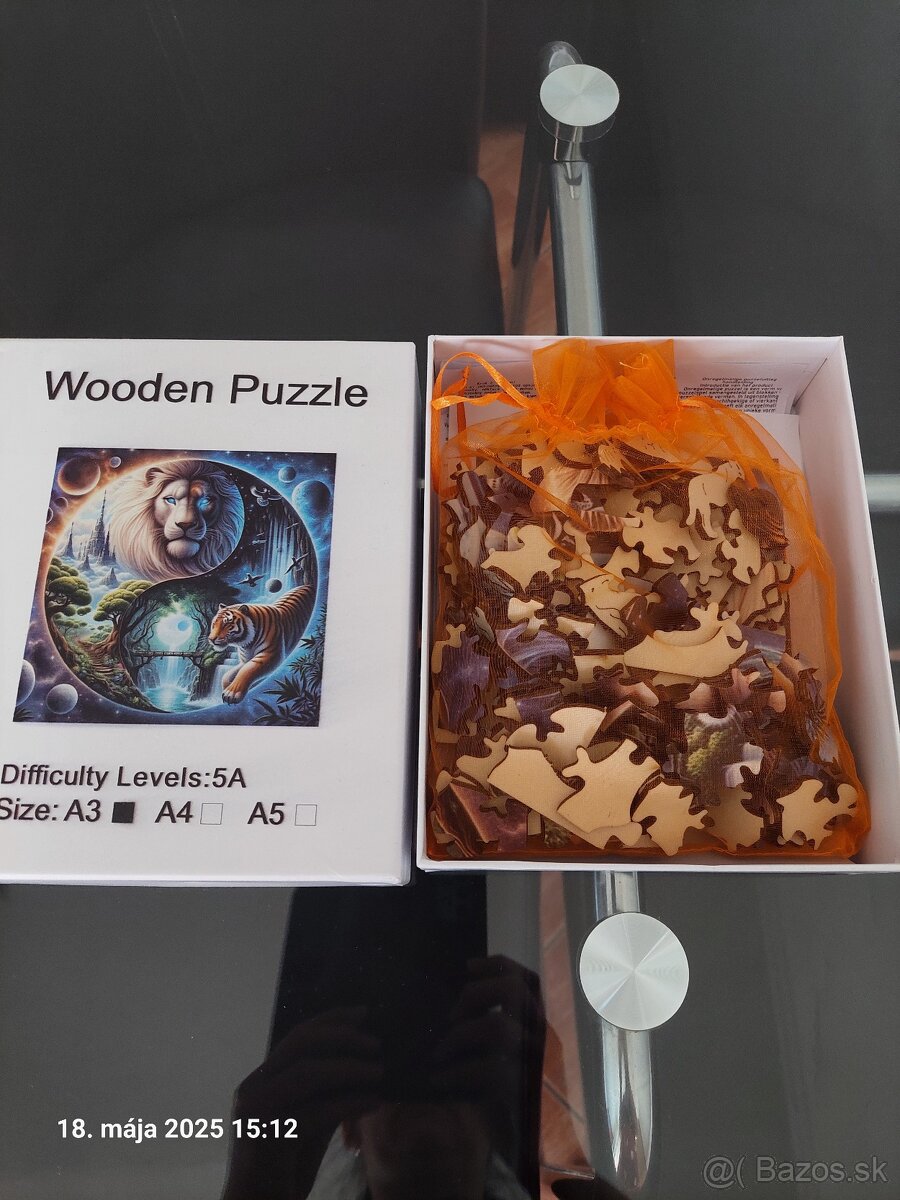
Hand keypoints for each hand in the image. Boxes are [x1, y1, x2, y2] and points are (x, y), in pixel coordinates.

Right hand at [221, 1005, 381, 1199]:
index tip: (363, 1012)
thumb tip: (364, 1065)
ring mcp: (254, 1113)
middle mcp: (252, 1089)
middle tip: (376, 1043)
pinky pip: (313, 1111)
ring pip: (305, 1073)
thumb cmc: (282, 1170)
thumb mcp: (309, 1123)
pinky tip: (372, 1103)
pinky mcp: (264, 1139)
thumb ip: (327, 1094)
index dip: (331, 1019)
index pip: (297, 1037)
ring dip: (348, 1068)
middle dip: (341, 1037)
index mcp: (261, 1081)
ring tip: (379, 1072)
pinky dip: (348, 1103)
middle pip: (299, 1044)